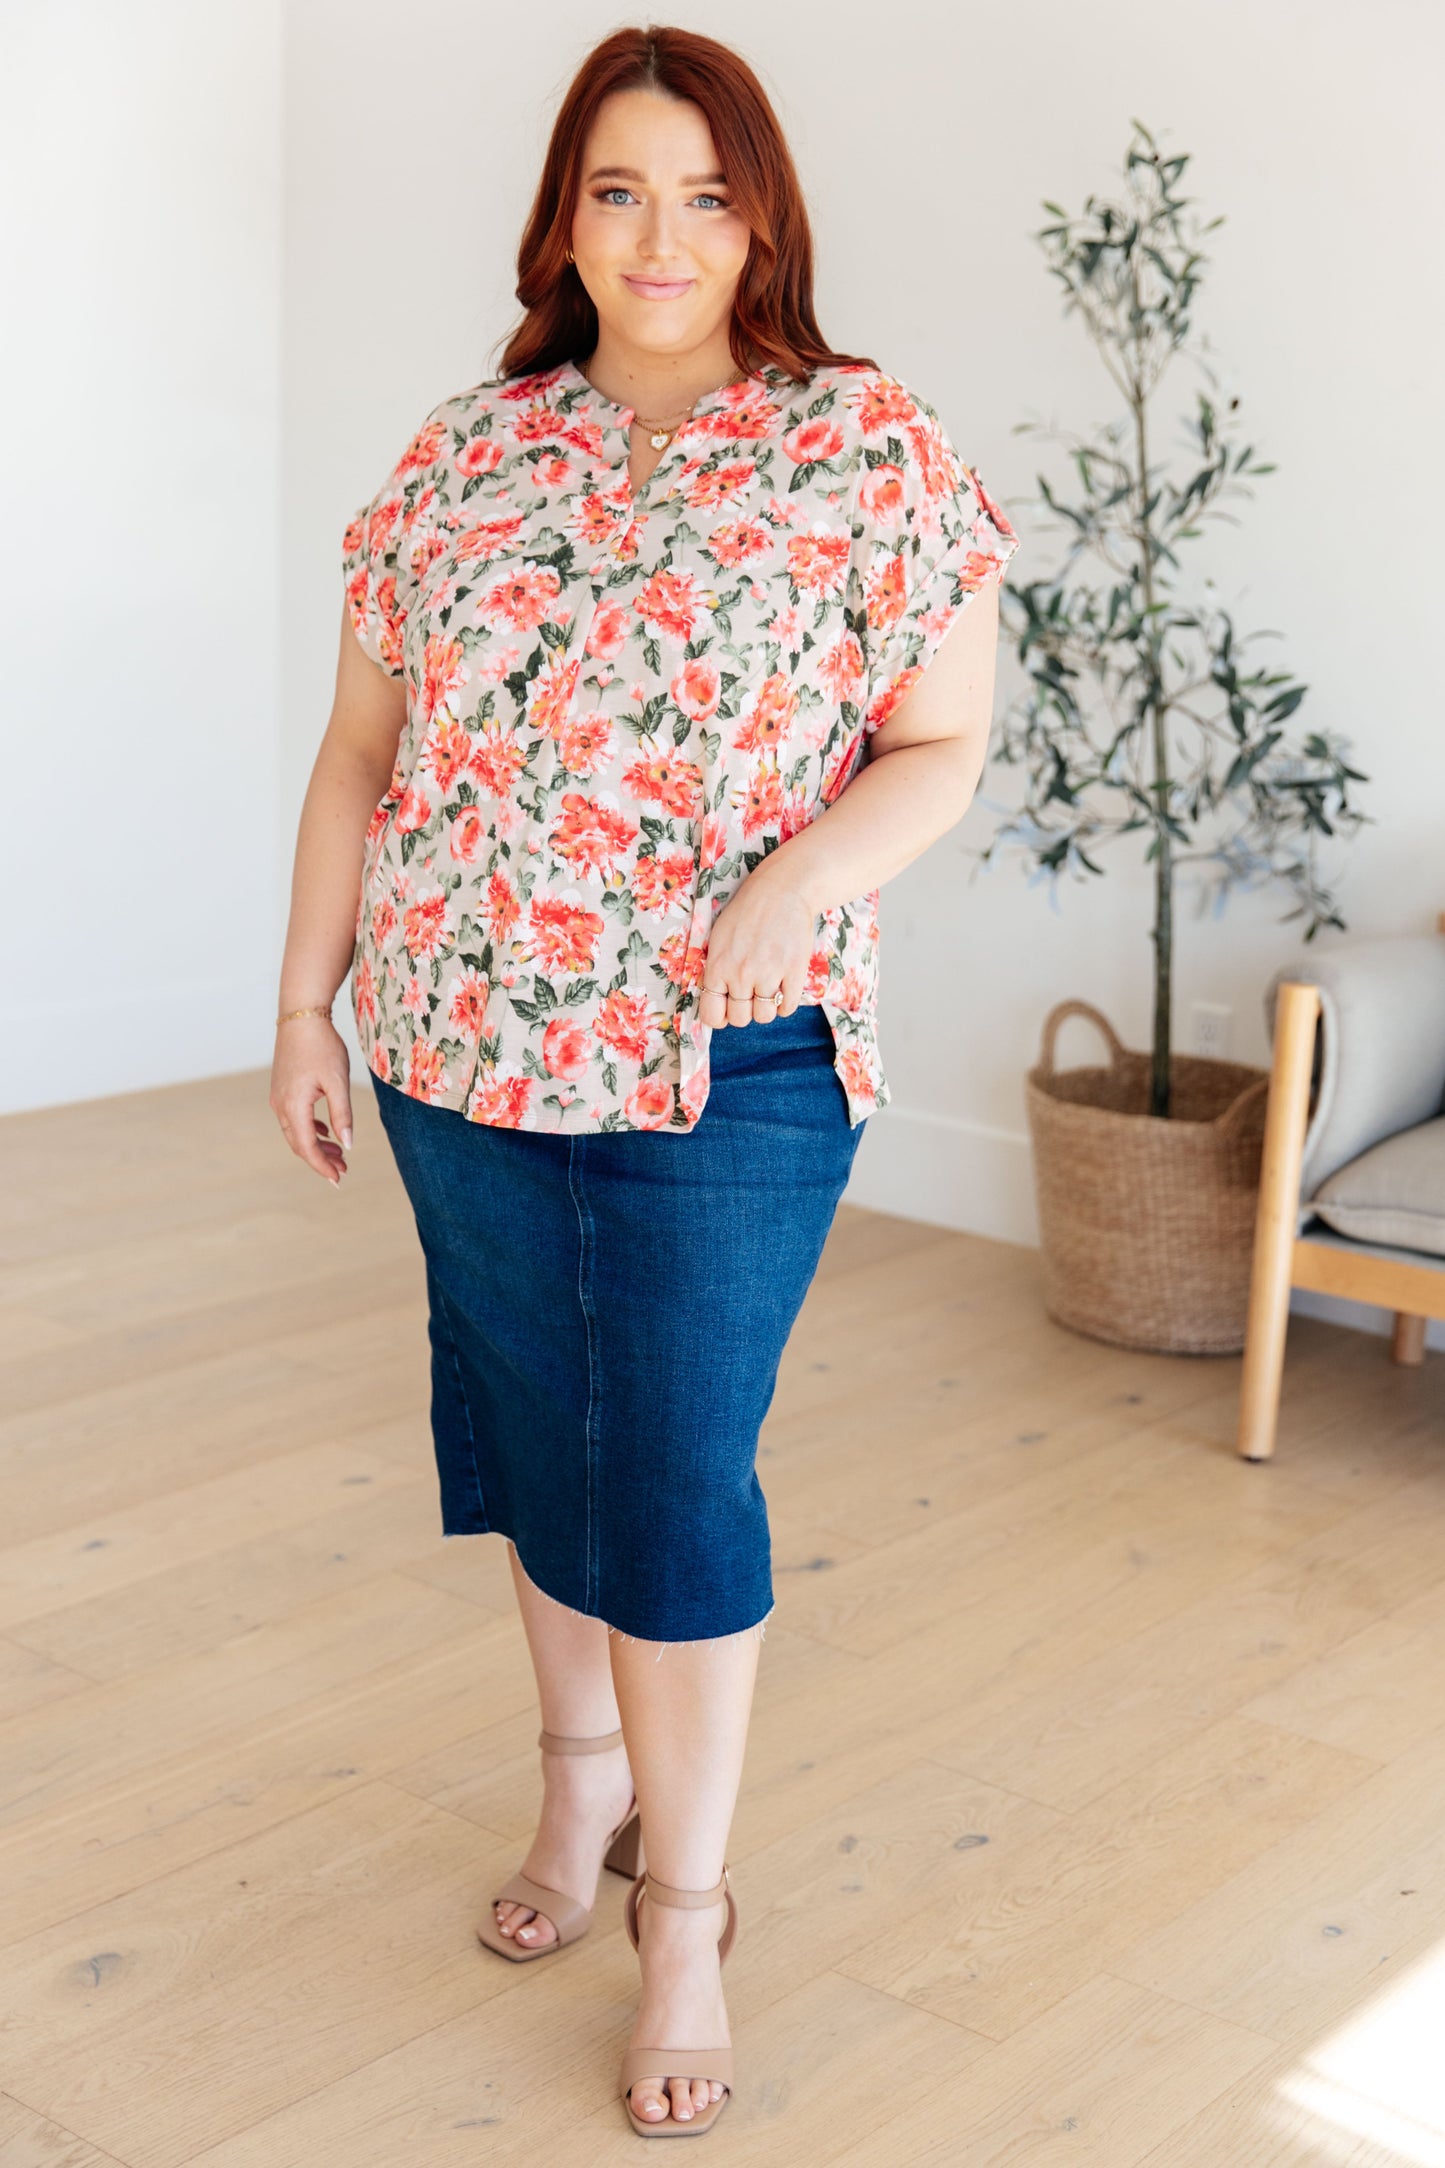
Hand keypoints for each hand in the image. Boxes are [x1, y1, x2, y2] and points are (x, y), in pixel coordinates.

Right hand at [270, 1016, 353, 1183]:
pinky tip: (326, 1133)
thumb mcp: (338, 1082)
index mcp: (293, 1106)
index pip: (308, 1147)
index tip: (338, 1179)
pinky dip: (310, 1130)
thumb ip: (342, 1115)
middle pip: (300, 1144)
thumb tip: (347, 1145)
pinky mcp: (282, 1089)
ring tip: (339, 1155)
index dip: (322, 1166)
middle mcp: (281, 1105)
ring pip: (296, 1132)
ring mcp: (278, 1097)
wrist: (302, 1017)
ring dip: (316, 1146)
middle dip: (320, 1160)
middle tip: (343, 1171)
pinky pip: (294, 1119)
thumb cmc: (322, 1047)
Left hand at [696, 865, 817, 1028]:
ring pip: (765, 1016)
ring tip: (767, 988)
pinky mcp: (795, 972)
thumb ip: (715, 970)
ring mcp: (770, 974)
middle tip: (750, 994)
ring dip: (766, 1007)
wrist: (782, 890)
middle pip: (740, 1019)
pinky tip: (783, 987)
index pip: (712, 1014)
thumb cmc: (746, 912)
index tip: (727, 1010)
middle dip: (744, 1011)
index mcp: (719, 966)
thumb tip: (715, 1000)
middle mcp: (742, 974)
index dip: (719, 1017)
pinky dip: (786, 1003)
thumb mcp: (718, 938)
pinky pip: (788, 1007)